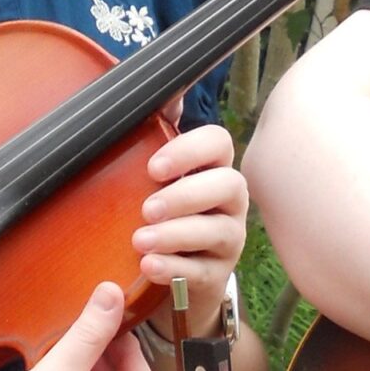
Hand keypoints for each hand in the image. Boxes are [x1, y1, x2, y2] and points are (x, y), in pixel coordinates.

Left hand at [133, 122, 249, 332]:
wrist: (169, 277)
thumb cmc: (162, 215)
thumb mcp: (156, 177)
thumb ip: (158, 134)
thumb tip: (166, 93)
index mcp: (212, 168)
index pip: (218, 143)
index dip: (190, 150)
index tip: (153, 168)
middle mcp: (229, 201)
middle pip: (228, 184)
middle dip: (186, 195)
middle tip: (147, 209)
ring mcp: (227, 240)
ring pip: (219, 231)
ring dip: (176, 234)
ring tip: (140, 241)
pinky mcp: (216, 276)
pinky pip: (203, 272)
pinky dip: (174, 268)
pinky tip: (149, 265)